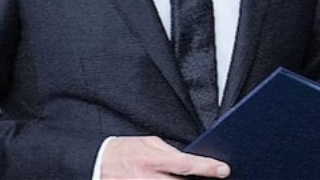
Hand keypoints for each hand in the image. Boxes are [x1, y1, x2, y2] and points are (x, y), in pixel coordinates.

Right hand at [101, 136, 229, 178]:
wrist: (96, 164)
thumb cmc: (123, 151)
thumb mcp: (146, 142)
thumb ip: (168, 151)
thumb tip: (190, 160)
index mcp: (151, 159)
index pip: (185, 164)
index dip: (207, 167)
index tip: (223, 169)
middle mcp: (148, 179)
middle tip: (216, 179)